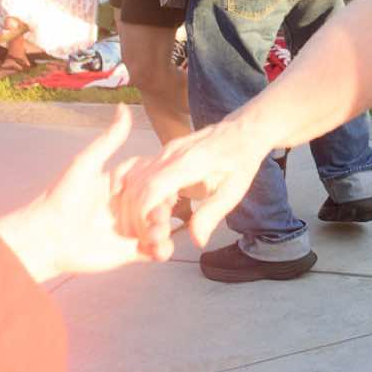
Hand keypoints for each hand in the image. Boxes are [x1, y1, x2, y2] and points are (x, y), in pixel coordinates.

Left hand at [0, 109, 170, 277]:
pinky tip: (158, 247)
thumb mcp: (87, 163)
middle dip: (166, 205)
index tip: (169, 178)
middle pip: (160, 202)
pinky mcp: (131, 251)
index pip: (152, 177)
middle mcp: (129, 205)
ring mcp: (131, 228)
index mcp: (121, 183)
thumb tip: (124, 107)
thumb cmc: (61, 197)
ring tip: (155, 230)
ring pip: (161, 226)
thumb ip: (110, 139)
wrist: (47, 236)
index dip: (163, 178)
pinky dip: (163, 249)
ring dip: (165, 227)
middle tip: (161, 209)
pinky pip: (155, 250)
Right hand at [116, 118, 273, 253]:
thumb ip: (212, 214)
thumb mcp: (234, 190)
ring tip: (142, 227)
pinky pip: (137, 170)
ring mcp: (164, 151)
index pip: (152, 188)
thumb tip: (196, 241)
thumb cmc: (240, 160)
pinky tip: (136, 208)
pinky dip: (130, 190)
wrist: (241, 130)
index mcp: (190, 163)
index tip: (149, 235)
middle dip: (135, 215)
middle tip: (145, 237)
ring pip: (132, 177)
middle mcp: (171, 154)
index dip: (144, 215)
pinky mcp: (162, 154)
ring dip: (130, 204)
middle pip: (137, 185)